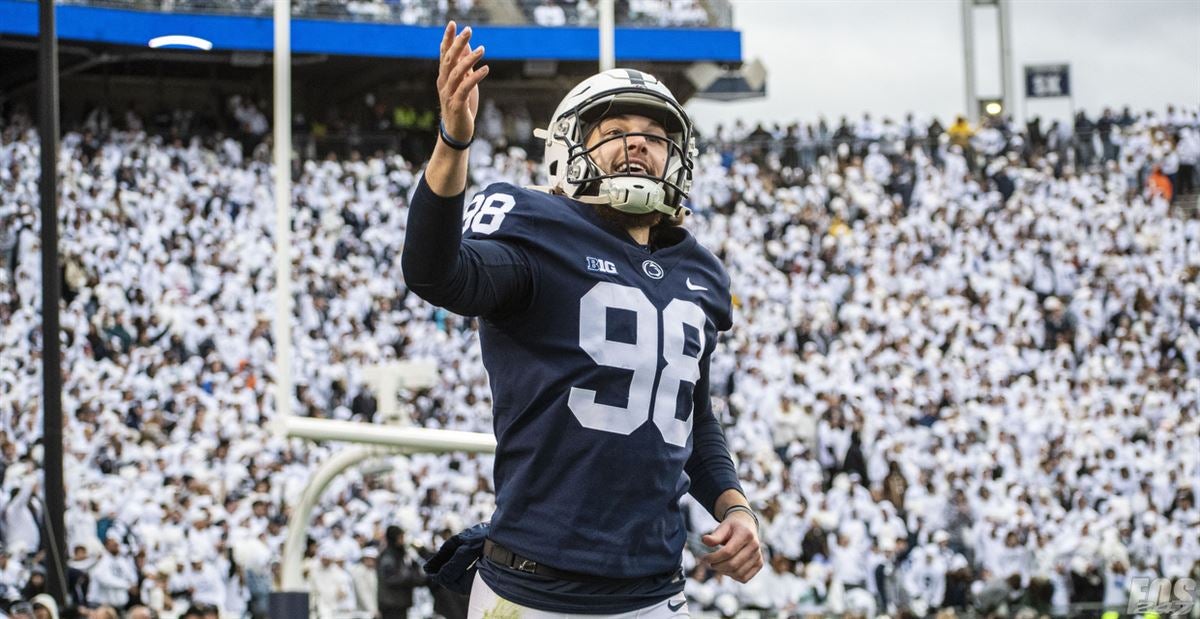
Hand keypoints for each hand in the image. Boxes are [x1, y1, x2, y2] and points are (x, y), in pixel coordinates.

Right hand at [437, 21, 488, 143]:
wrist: (457, 132)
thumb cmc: (461, 106)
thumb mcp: (464, 83)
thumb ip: (464, 66)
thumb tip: (467, 46)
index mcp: (444, 77)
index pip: (444, 54)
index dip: (448, 39)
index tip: (453, 24)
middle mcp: (444, 83)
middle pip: (449, 60)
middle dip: (458, 44)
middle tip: (468, 30)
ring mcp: (449, 94)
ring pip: (456, 73)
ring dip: (469, 59)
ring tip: (482, 49)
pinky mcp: (457, 105)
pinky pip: (465, 89)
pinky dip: (475, 77)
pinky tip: (485, 69)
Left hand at [699, 510, 762, 582]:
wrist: (747, 526)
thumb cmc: (732, 527)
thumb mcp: (723, 527)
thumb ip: (715, 536)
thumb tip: (704, 540)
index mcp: (746, 534)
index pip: (728, 552)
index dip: (713, 557)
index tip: (704, 558)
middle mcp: (755, 546)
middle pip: (733, 564)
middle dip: (717, 566)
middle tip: (710, 563)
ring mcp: (758, 556)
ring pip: (738, 573)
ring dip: (724, 572)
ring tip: (717, 565)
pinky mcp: (759, 564)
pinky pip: (744, 578)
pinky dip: (733, 576)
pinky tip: (727, 569)